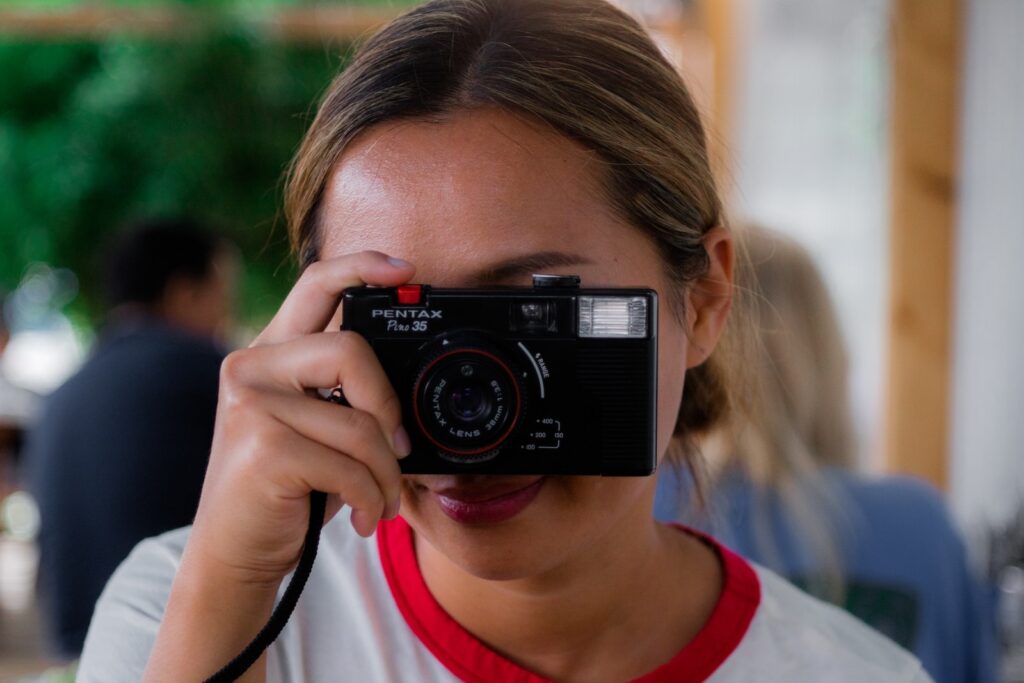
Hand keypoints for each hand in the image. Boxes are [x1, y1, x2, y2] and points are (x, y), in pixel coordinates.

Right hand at [188, 250, 415, 584]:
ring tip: (379, 499)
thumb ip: (348, 395)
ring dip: (386, 474)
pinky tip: (360, 516)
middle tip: (397, 451)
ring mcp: (250, 405)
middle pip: (352, 351)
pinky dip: (370, 498)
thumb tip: (408, 389)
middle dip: (389, 408)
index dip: (362, 267)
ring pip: (360, 423)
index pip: (315, 285)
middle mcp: (252, 367)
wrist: (234, 556)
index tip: (405, 270)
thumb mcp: (319, 431)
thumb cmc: (288, 491)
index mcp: (270, 354)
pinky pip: (350, 465)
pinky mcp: (262, 449)